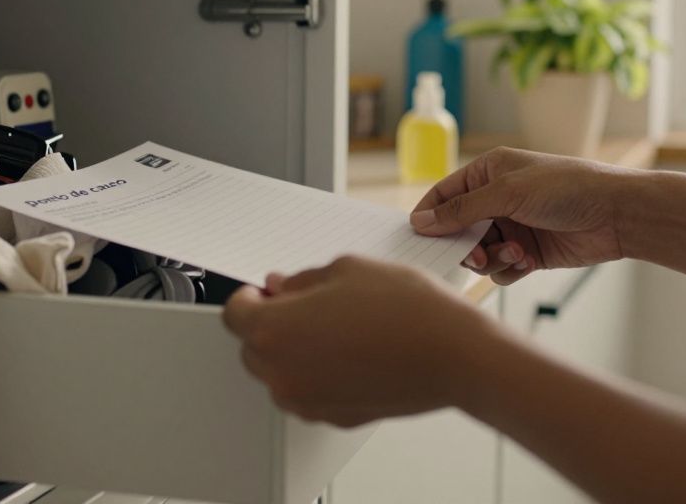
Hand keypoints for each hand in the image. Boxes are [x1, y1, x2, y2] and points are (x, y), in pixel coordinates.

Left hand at [222, 256, 493, 427]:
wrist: (452, 354)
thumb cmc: (406, 311)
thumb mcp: (345, 270)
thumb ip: (301, 280)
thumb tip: (282, 287)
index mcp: (275, 330)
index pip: (233, 313)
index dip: (249, 296)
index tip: (263, 291)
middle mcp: (282, 372)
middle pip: (252, 347)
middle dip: (271, 323)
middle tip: (304, 303)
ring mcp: (306, 400)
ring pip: (279, 373)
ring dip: (293, 350)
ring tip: (336, 326)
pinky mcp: (331, 416)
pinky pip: (308, 391)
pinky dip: (317, 373)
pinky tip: (350, 350)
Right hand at [410, 147, 631, 286]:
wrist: (616, 215)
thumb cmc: (566, 189)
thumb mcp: (507, 193)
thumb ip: (462, 210)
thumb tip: (421, 222)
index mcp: (489, 173)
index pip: (445, 194)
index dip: (430, 215)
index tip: (417, 237)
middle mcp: (497, 199)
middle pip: (458, 229)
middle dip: (464, 244)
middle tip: (474, 255)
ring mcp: (513, 226)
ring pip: (479, 253)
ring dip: (492, 258)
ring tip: (515, 252)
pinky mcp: (528, 253)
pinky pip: (501, 269)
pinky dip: (509, 268)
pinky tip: (528, 261)